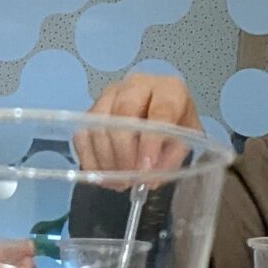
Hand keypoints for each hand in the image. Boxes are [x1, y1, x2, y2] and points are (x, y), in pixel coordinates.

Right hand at [79, 73, 200, 178]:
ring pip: (98, 123)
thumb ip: (170, 159)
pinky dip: (90, 160)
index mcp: (169, 89)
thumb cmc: (174, 127)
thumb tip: (148, 178)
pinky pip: (82, 135)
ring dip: (106, 159)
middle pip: (122, 111)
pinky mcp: (91, 110)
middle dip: (124, 151)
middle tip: (129, 178)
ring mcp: (109, 95)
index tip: (145, 168)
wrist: (160, 116)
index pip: (160, 110)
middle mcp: (137, 85)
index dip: (151, 142)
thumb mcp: (184, 143)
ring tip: (119, 182)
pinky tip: (104, 177)